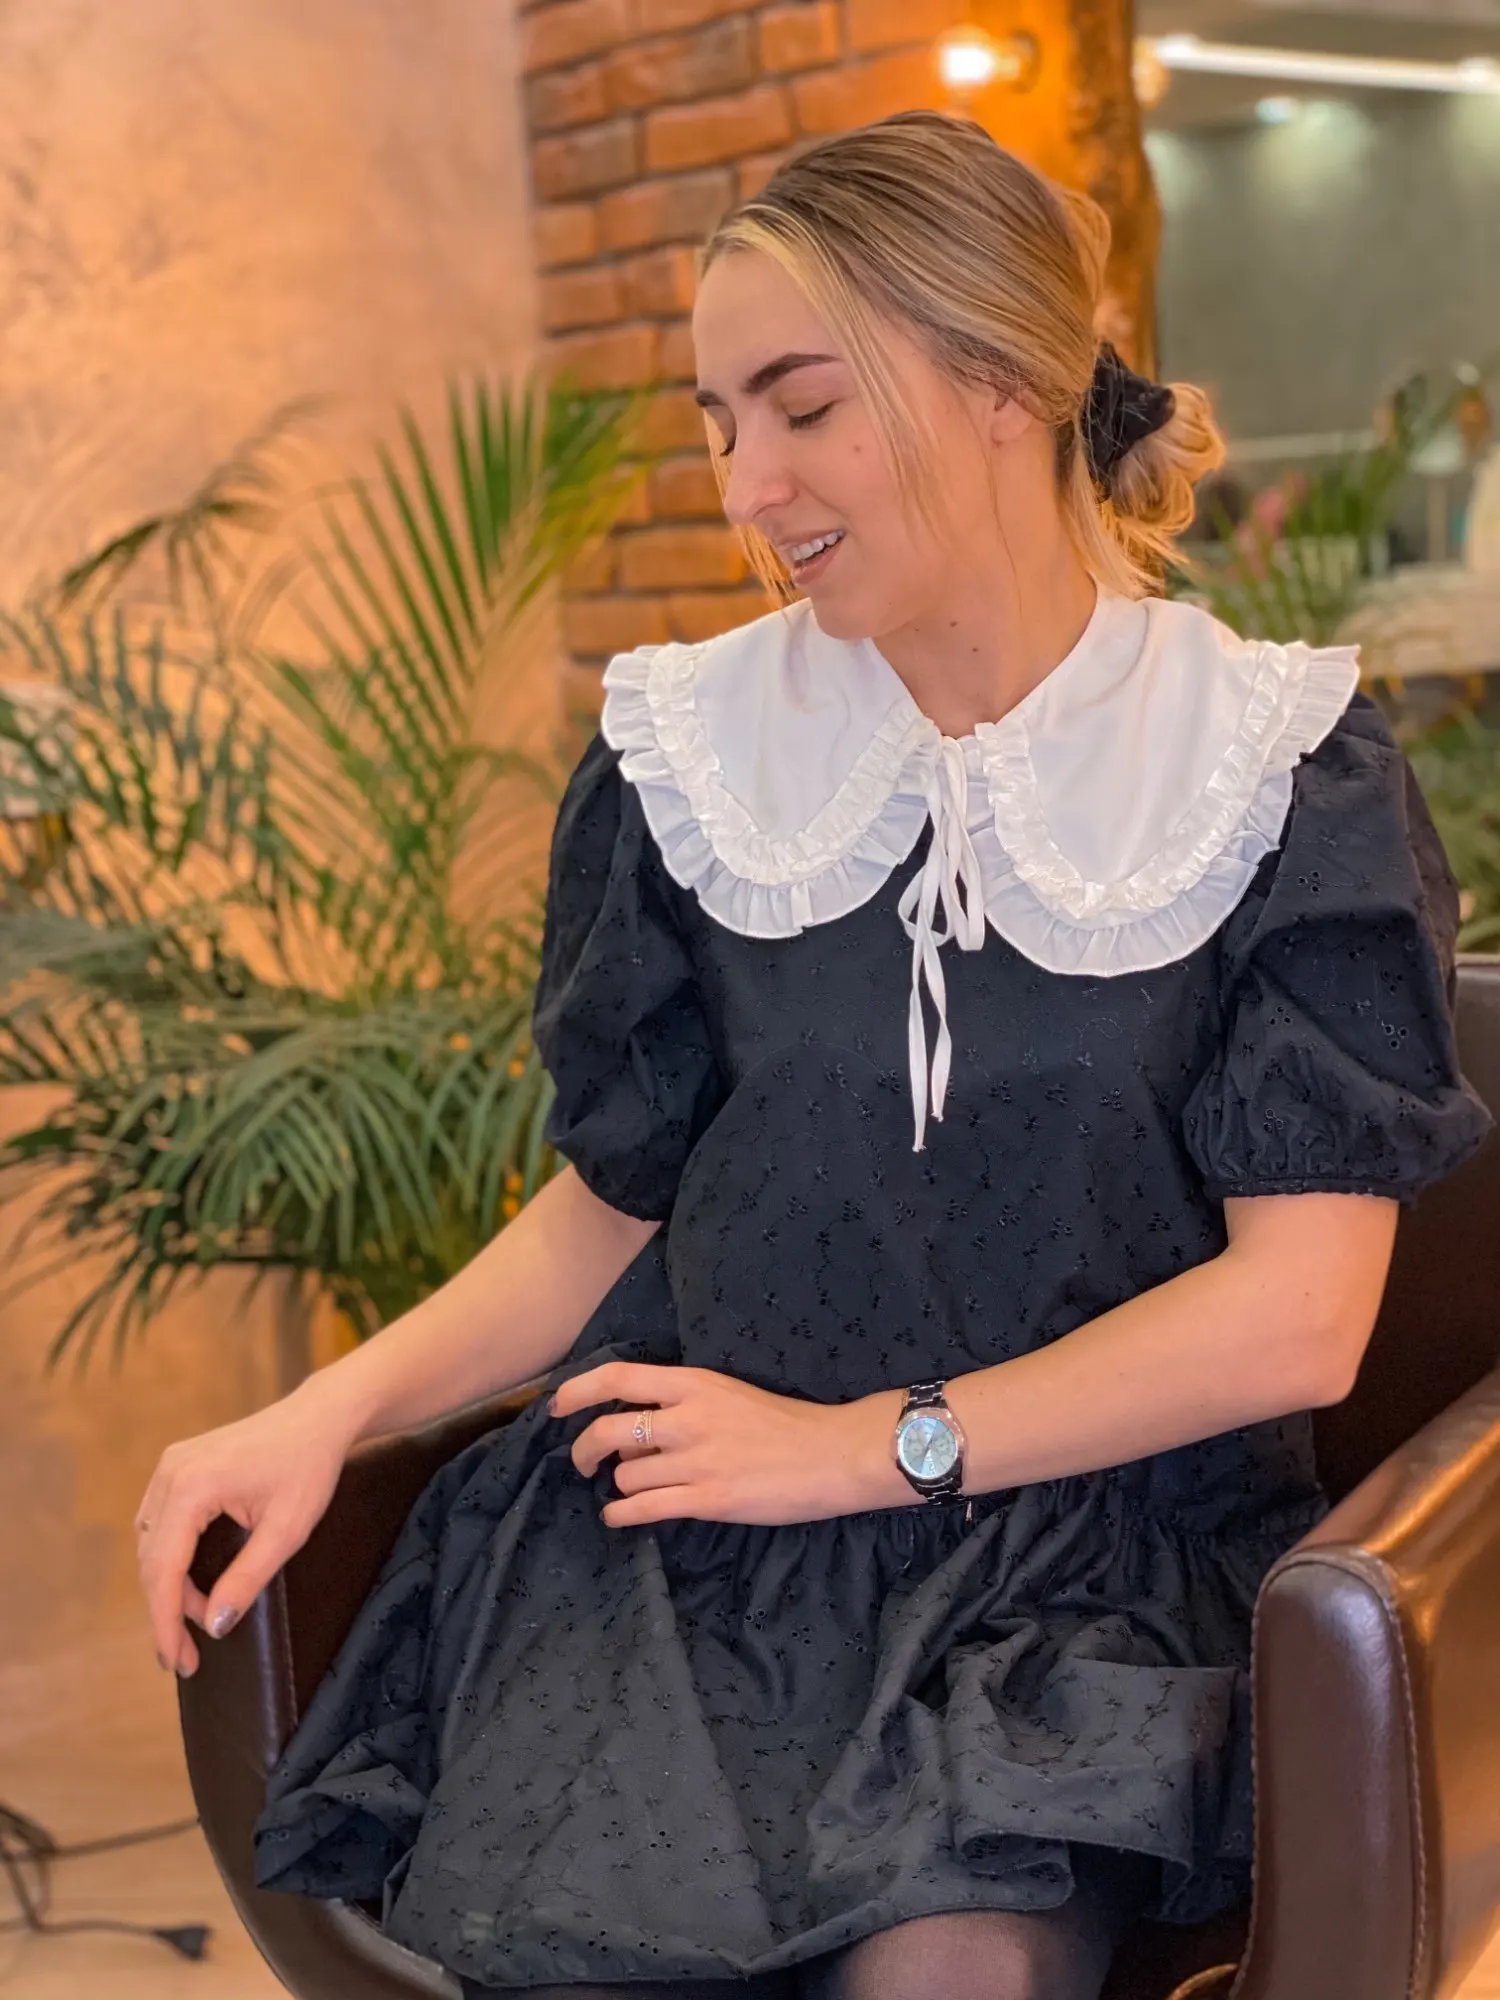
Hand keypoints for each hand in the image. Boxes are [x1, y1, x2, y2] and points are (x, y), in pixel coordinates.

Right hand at [134, 1391, 355, 1677]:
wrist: (320, 1416)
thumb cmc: (309, 1467)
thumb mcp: (287, 1531)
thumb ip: (247, 1580)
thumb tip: (214, 1626)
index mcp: (192, 1486)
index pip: (162, 1570)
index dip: (165, 1623)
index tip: (176, 1663)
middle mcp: (171, 1472)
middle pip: (151, 1559)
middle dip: (168, 1611)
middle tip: (189, 1655)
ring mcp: (171, 1465)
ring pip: (151, 1543)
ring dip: (170, 1585)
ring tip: (200, 1619)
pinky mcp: (179, 1465)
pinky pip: (160, 1522)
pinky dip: (171, 1557)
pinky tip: (193, 1582)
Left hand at [550, 1362, 908, 1526]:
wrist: (833, 1453)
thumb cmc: (787, 1423)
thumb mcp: (730, 1394)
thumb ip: (684, 1402)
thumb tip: (638, 1420)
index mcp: (695, 1384)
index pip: (618, 1377)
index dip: (577, 1390)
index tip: (557, 1406)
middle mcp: (688, 1418)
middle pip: (609, 1431)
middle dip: (583, 1451)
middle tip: (582, 1462)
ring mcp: (697, 1461)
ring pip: (626, 1475)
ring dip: (618, 1486)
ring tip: (627, 1491)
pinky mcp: (708, 1499)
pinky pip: (644, 1509)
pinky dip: (621, 1515)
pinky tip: (618, 1517)